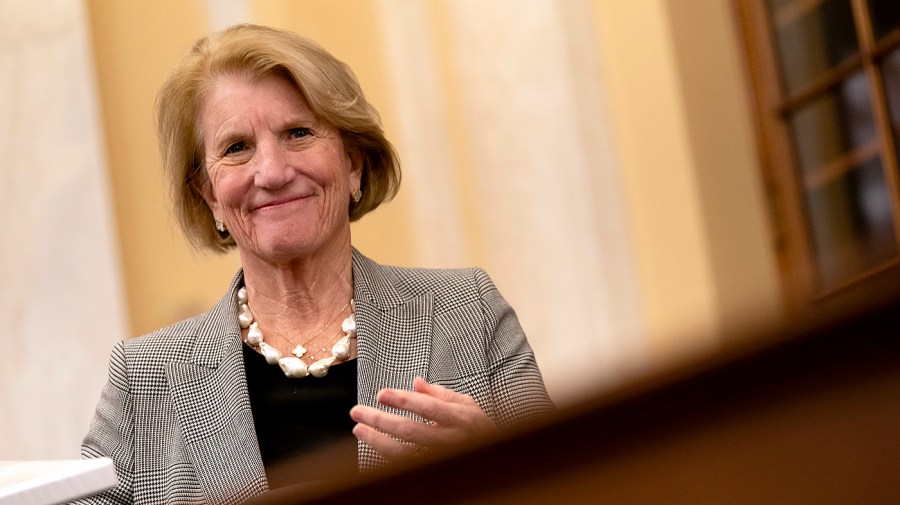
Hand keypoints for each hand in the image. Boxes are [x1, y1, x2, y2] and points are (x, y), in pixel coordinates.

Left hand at [350, 377, 495, 460]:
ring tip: (359, 428)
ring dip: (377, 441)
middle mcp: (451, 440)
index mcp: (461, 419)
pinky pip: (404, 466)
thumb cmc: (477, 429)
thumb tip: (416, 382)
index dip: (404, 400)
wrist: (495, 458)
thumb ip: (440, 393)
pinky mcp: (432, 472)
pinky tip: (373, 443)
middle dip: (381, 420)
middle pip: (411, 431)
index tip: (381, 394)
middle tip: (358, 411)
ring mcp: (441, 459)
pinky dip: (385, 455)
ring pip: (404, 453)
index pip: (429, 408)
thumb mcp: (467, 405)